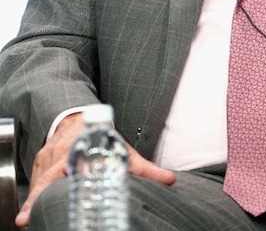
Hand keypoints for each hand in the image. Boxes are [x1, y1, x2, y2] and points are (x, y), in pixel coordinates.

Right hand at [16, 112, 175, 227]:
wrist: (81, 117)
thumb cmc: (101, 136)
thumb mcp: (123, 150)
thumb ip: (144, 168)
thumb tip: (169, 180)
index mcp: (75, 150)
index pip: (59, 172)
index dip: (48, 188)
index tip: (40, 204)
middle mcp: (56, 155)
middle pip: (42, 181)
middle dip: (33, 201)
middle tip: (25, 220)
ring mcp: (44, 160)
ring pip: (37, 183)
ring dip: (35, 200)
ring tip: (31, 218)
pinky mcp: (38, 164)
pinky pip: (35, 181)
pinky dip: (35, 195)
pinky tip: (36, 208)